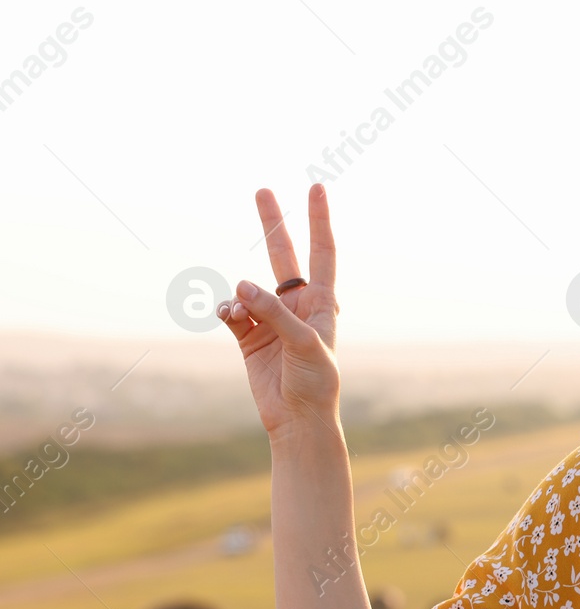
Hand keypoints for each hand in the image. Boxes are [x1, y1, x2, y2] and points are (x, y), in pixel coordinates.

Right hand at [217, 184, 341, 442]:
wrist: (298, 420)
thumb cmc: (315, 382)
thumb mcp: (303, 344)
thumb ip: (273, 313)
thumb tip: (241, 286)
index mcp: (323, 303)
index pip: (321, 252)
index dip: (319, 220)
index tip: (316, 187)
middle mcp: (297, 306)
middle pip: (283, 256)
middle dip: (273, 224)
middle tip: (262, 190)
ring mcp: (271, 319)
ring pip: (248, 289)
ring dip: (241, 297)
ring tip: (243, 316)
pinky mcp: (249, 337)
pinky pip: (231, 311)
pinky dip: (227, 311)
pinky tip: (229, 318)